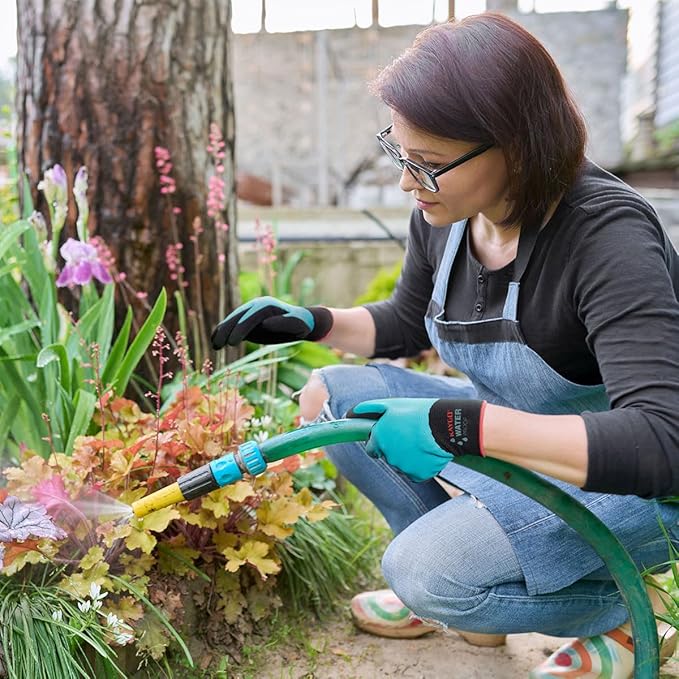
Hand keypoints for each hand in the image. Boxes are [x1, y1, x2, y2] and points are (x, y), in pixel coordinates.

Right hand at [211, 296, 332, 348]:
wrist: (301, 322)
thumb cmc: (301, 325)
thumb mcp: (296, 325)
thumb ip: (282, 323)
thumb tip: (265, 324)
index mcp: (266, 305)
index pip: (249, 318)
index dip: (240, 330)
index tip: (232, 343)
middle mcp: (255, 306)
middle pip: (237, 317)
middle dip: (226, 331)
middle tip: (217, 346)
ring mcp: (250, 313)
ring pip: (232, 321)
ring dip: (221, 332)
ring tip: (213, 346)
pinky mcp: (248, 321)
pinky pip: (233, 326)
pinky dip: (223, 333)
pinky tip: (215, 342)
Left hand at [346, 398, 485, 481]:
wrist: (445, 426)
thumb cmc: (417, 413)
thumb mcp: (391, 405)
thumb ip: (368, 409)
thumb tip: (348, 414)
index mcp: (379, 439)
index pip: (371, 449)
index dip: (380, 443)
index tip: (392, 437)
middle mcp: (387, 456)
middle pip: (388, 457)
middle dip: (395, 449)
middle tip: (411, 437)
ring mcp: (403, 468)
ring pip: (402, 466)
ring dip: (409, 458)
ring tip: (422, 443)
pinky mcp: (418, 475)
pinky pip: (416, 473)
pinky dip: (421, 466)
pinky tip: (428, 453)